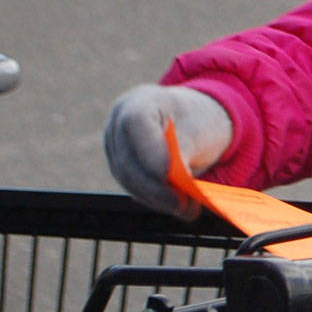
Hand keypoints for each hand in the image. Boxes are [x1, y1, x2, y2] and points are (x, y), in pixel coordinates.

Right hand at [103, 83, 233, 218]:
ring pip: (127, 178)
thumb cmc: (197, 119)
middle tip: (182, 204)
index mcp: (139, 102)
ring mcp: (114, 146)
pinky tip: (176, 205)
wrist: (194, 118)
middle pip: (127, 159)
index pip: (135, 124)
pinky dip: (154, 198)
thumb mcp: (197, 129)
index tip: (170, 177)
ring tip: (185, 209)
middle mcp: (117, 123)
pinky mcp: (119, 166)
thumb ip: (182, 152)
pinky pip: (132, 185)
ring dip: (156, 198)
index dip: (150, 152)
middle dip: (155, 187)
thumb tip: (176, 185)